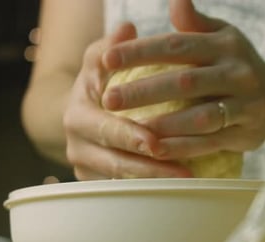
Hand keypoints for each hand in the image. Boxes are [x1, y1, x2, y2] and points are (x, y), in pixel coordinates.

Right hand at [63, 23, 192, 179]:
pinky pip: (124, 190)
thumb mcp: (100, 60)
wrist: (80, 111)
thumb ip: (112, 47)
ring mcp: (86, 167)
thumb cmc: (98, 81)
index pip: (107, 129)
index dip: (131, 137)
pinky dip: (149, 190)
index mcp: (77, 116)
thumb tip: (128, 28)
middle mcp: (78, 146)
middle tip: (184, 171)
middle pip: (116, 162)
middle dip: (150, 169)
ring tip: (187, 182)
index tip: (157, 142)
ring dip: (154, 184)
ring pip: (121, 182)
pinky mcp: (97, 181)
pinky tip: (176, 188)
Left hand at [101, 0, 264, 160]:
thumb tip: (176, 0)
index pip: (176, 45)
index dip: (141, 52)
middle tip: (109, 100)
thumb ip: (195, 23)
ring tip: (131, 128)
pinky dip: (184, 147)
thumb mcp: (222, 37)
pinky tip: (157, 151)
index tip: (107, 60)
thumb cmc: (237, 64)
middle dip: (144, 91)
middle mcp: (237, 72)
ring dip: (165, 123)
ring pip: (200, 116)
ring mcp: (246, 105)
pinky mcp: (246, 133)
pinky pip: (211, 142)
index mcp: (225, 45)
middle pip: (186, 81)